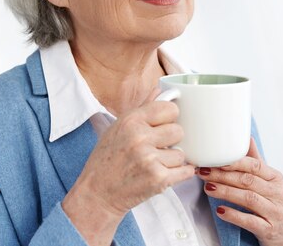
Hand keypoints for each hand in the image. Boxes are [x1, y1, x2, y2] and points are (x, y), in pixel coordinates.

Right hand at [62, 89, 194, 244]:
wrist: (97, 193)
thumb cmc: (107, 159)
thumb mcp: (118, 127)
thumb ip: (143, 108)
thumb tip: (161, 89)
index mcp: (131, 120)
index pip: (169, 108)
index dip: (170, 117)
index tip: (164, 125)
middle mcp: (140, 137)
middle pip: (179, 130)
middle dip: (172, 140)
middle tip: (158, 148)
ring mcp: (150, 159)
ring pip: (181, 153)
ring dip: (172, 160)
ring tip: (154, 164)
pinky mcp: (158, 179)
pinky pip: (185, 171)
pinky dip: (179, 174)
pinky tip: (165, 173)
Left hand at [196, 138, 282, 245]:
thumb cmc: (277, 206)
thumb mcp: (271, 183)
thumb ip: (257, 163)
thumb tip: (247, 138)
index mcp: (275, 179)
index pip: (255, 166)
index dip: (234, 162)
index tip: (215, 159)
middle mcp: (277, 194)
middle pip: (248, 181)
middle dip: (223, 175)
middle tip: (204, 172)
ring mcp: (274, 212)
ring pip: (248, 199)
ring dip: (226, 192)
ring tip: (208, 188)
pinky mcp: (269, 230)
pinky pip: (250, 221)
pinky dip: (234, 215)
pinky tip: (220, 211)